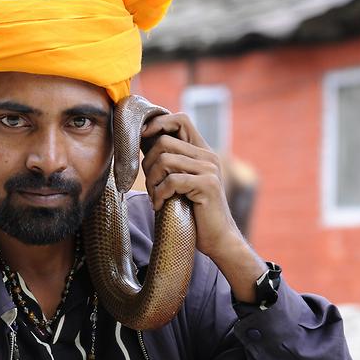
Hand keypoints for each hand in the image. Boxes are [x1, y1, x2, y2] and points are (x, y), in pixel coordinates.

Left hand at [140, 112, 238, 258]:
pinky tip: (160, 206)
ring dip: (152, 181)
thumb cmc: (194, 213)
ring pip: (165, 160)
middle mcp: (208, 156)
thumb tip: (143, 141)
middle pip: (165, 141)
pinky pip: (172, 180)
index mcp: (202, 152)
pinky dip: (160, 194)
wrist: (218, 239)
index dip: (158, 123)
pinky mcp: (207, 185)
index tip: (141, 137)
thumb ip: (169, 163)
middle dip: (148, 164)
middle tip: (150, 186)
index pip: (181, 120)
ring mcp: (209, 170)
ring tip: (155, 197)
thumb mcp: (180, 183)